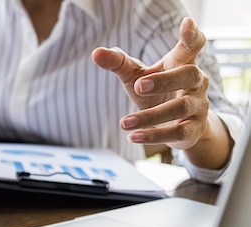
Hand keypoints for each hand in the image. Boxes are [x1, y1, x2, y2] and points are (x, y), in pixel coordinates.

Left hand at [92, 17, 231, 168]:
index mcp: (181, 63)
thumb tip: (96, 53)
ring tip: (123, 123)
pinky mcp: (193, 129)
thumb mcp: (135, 76)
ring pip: (180, 108)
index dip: (191, 34)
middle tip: (138, 86)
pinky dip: (154, 136)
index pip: (191, 46)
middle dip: (164, 81)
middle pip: (188, 75)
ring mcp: (197, 105)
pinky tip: (133, 137)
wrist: (176, 125)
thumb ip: (118, 63)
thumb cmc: (155, 92)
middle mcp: (196, 82)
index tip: (187, 23)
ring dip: (150, 116)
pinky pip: (177, 132)